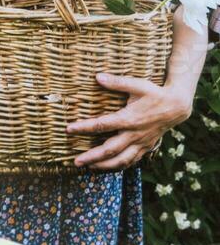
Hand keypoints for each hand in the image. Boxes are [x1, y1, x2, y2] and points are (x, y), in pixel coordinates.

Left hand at [67, 73, 193, 169]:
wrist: (177, 107)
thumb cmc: (155, 94)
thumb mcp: (137, 85)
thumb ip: (117, 82)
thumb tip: (97, 76)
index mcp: (129, 119)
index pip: (101, 125)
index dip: (83, 128)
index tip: (68, 129)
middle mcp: (134, 134)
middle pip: (110, 149)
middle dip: (92, 156)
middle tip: (76, 161)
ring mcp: (141, 143)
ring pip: (122, 160)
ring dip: (104, 165)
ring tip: (89, 167)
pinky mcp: (146, 147)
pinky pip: (132, 160)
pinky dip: (119, 165)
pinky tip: (108, 167)